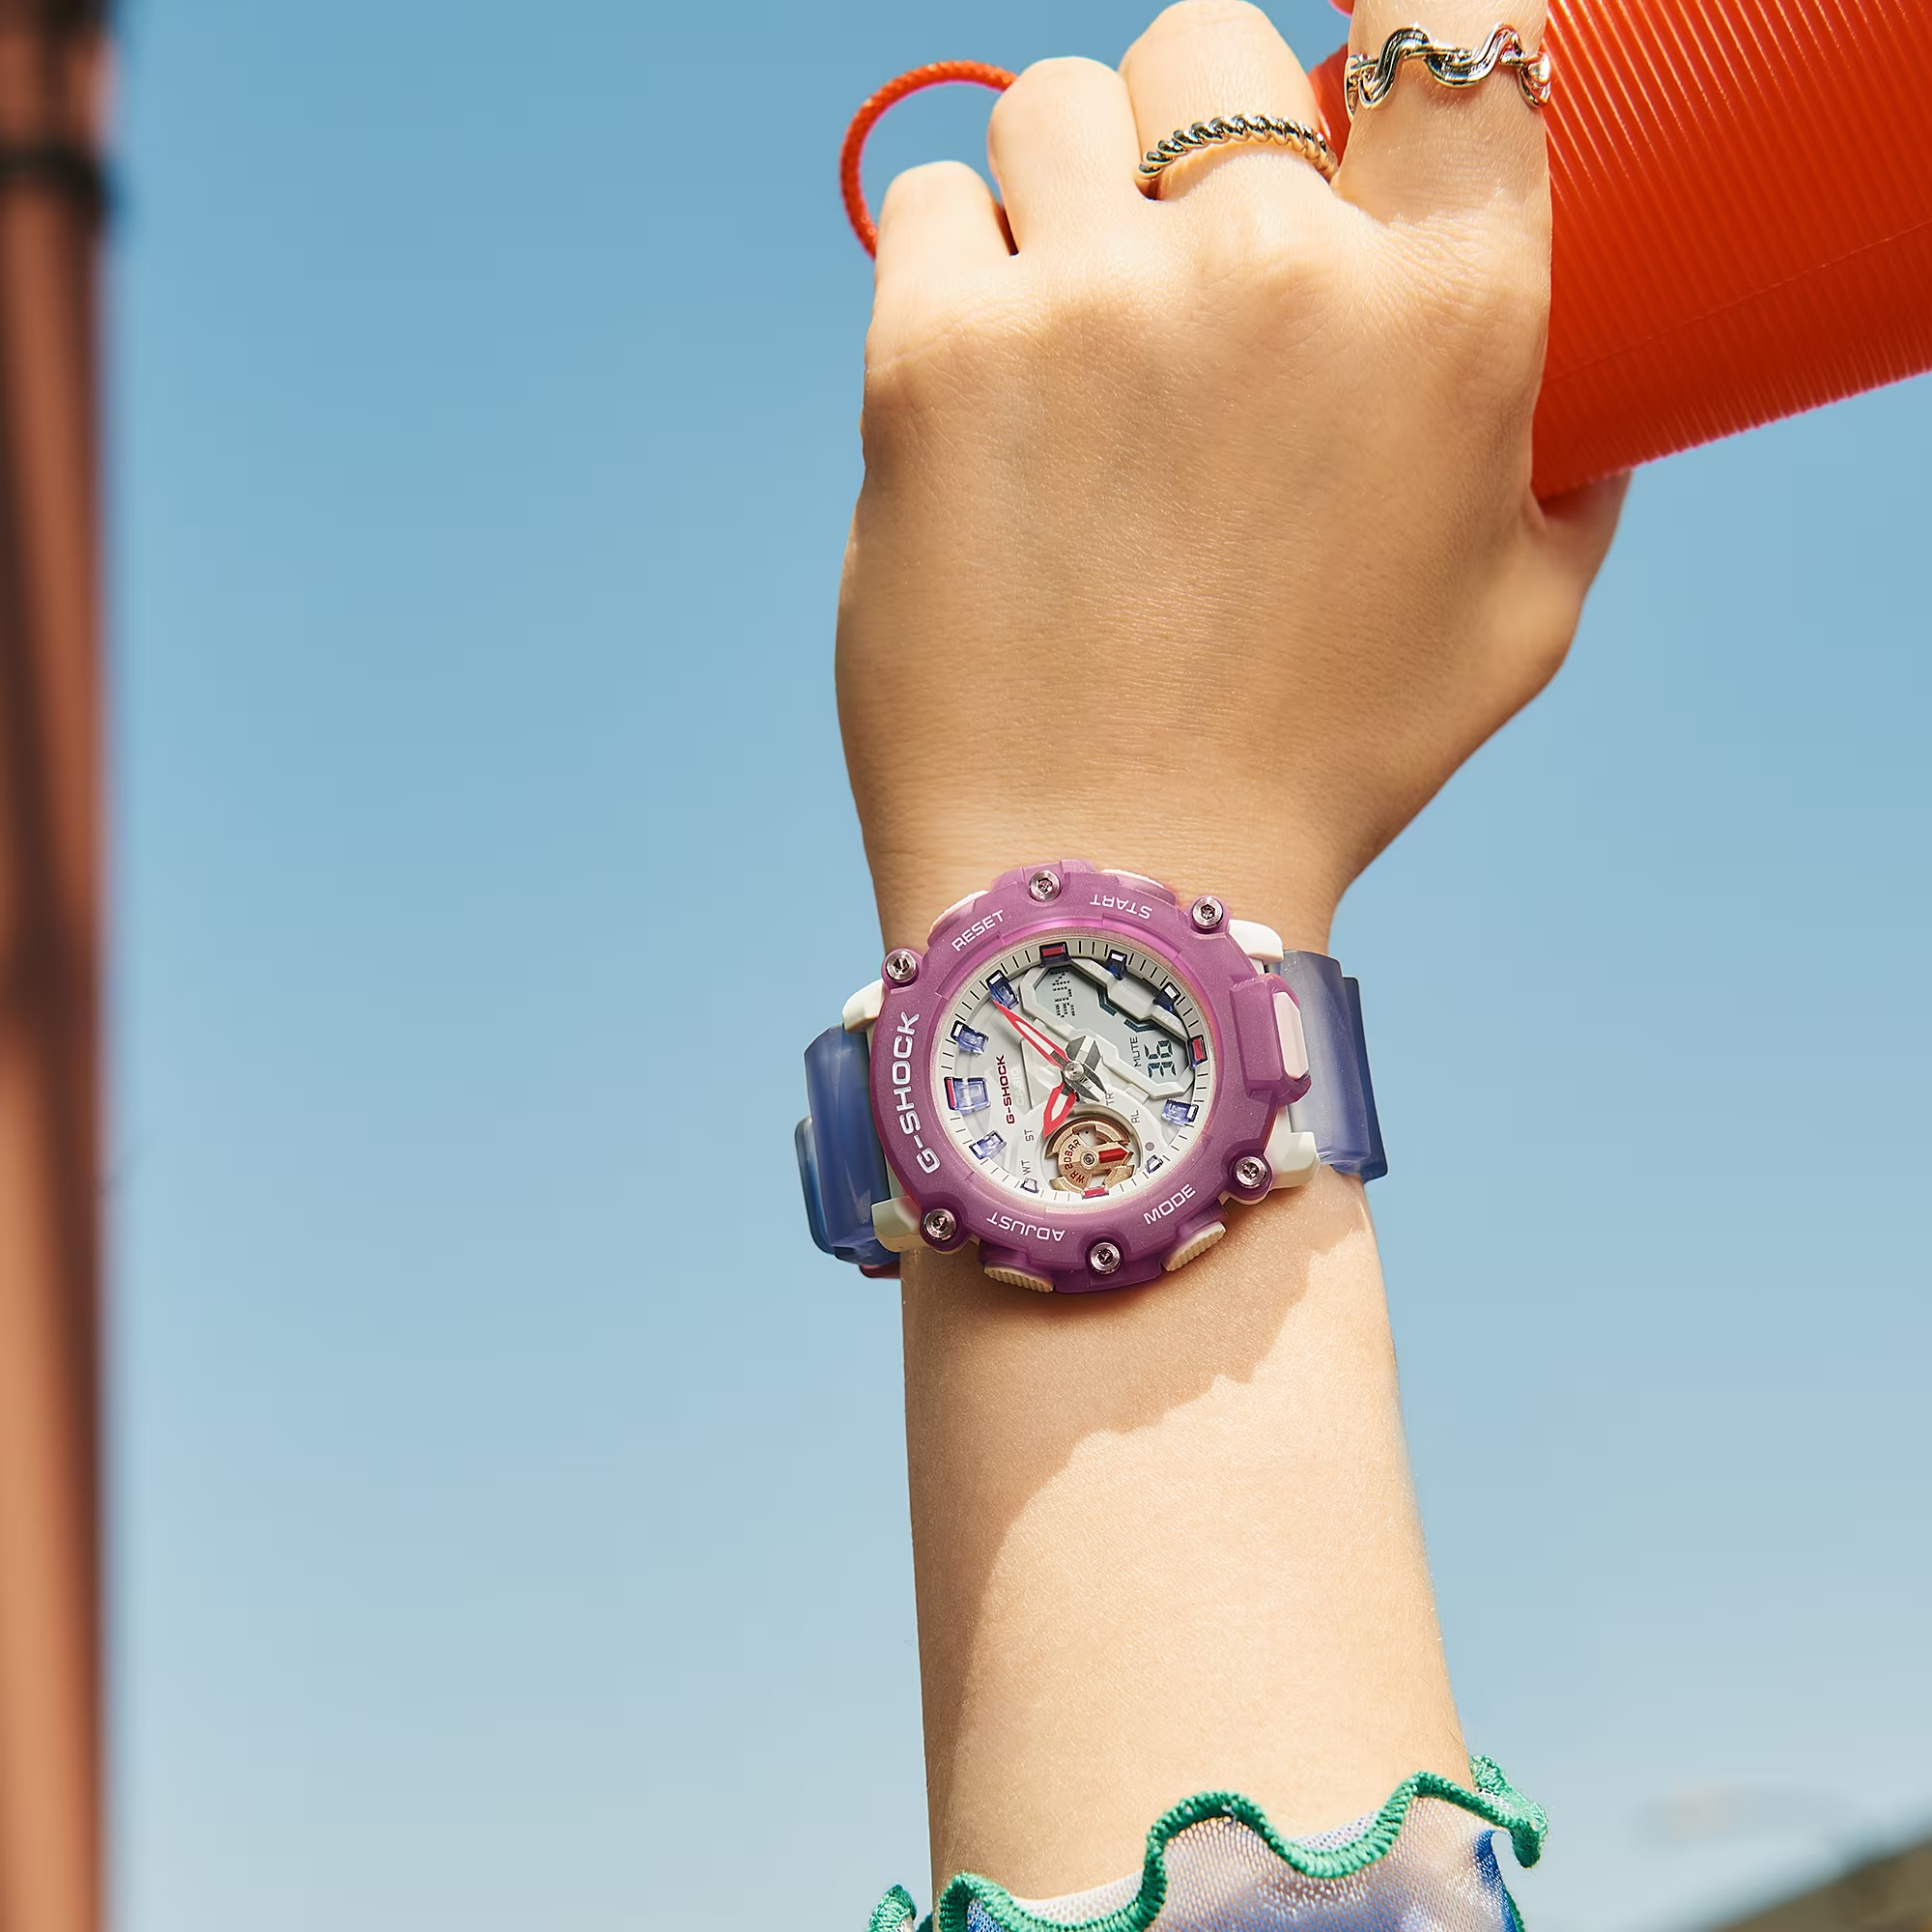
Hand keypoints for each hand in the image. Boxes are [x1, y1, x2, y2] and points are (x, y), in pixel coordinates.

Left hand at [837, 0, 1626, 948]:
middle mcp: (1277, 271)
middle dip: (1196, 135)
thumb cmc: (1317, 764)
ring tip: (1072, 334)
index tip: (1343, 82)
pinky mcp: (935, 355)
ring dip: (1065, 194)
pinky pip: (932, 201)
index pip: (1448, 21)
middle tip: (1177, 261)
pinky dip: (954, 266)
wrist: (1114, 886)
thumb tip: (1567, 360)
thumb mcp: (1516, 617)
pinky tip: (985, 381)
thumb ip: (1561, 452)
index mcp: (1447, 312)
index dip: (1393, 21)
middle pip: (1212, 43)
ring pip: (1056, 104)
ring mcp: (1092, 304)